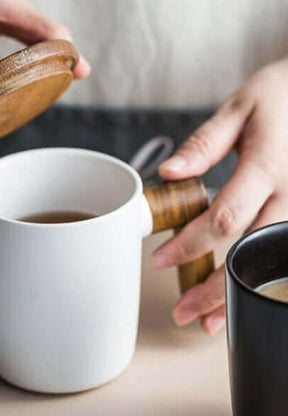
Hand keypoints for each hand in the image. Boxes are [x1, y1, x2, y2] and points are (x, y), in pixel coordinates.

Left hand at [152, 59, 287, 333]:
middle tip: (182, 311)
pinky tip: (242, 298)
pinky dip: (262, 282)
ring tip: (208, 322)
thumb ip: (204, 144)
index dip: (190, 244)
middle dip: (213, 288)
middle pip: (250, 252)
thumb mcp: (239, 108)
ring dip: (239, 296)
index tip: (160, 259)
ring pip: (271, 263)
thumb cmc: (280, 96)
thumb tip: (169, 173)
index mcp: (269, 164)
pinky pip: (283, 255)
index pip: (224, 217)